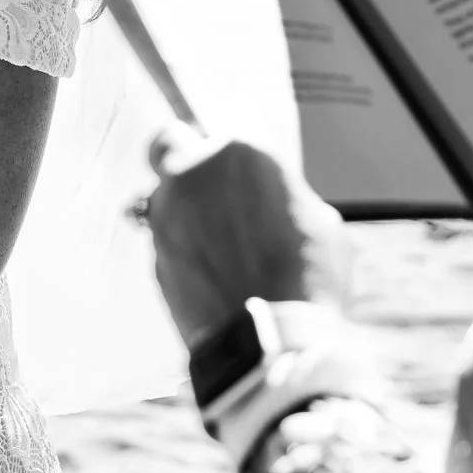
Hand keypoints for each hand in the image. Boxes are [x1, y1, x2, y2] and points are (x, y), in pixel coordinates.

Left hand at [145, 127, 343, 349]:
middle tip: (203, 185)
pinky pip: (163, 237)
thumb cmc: (308, 277)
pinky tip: (207, 271)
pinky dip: (179, 246)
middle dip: (182, 158)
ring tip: (213, 241)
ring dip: (180, 207)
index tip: (236, 174)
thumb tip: (270, 197)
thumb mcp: (319, 221)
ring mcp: (166, 211)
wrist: (269, 337)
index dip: (226, 157)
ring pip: (162, 193)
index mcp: (241, 152)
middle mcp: (194, 171)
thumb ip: (283, 195)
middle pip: (169, 144)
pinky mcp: (154, 249)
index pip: (219, 134)